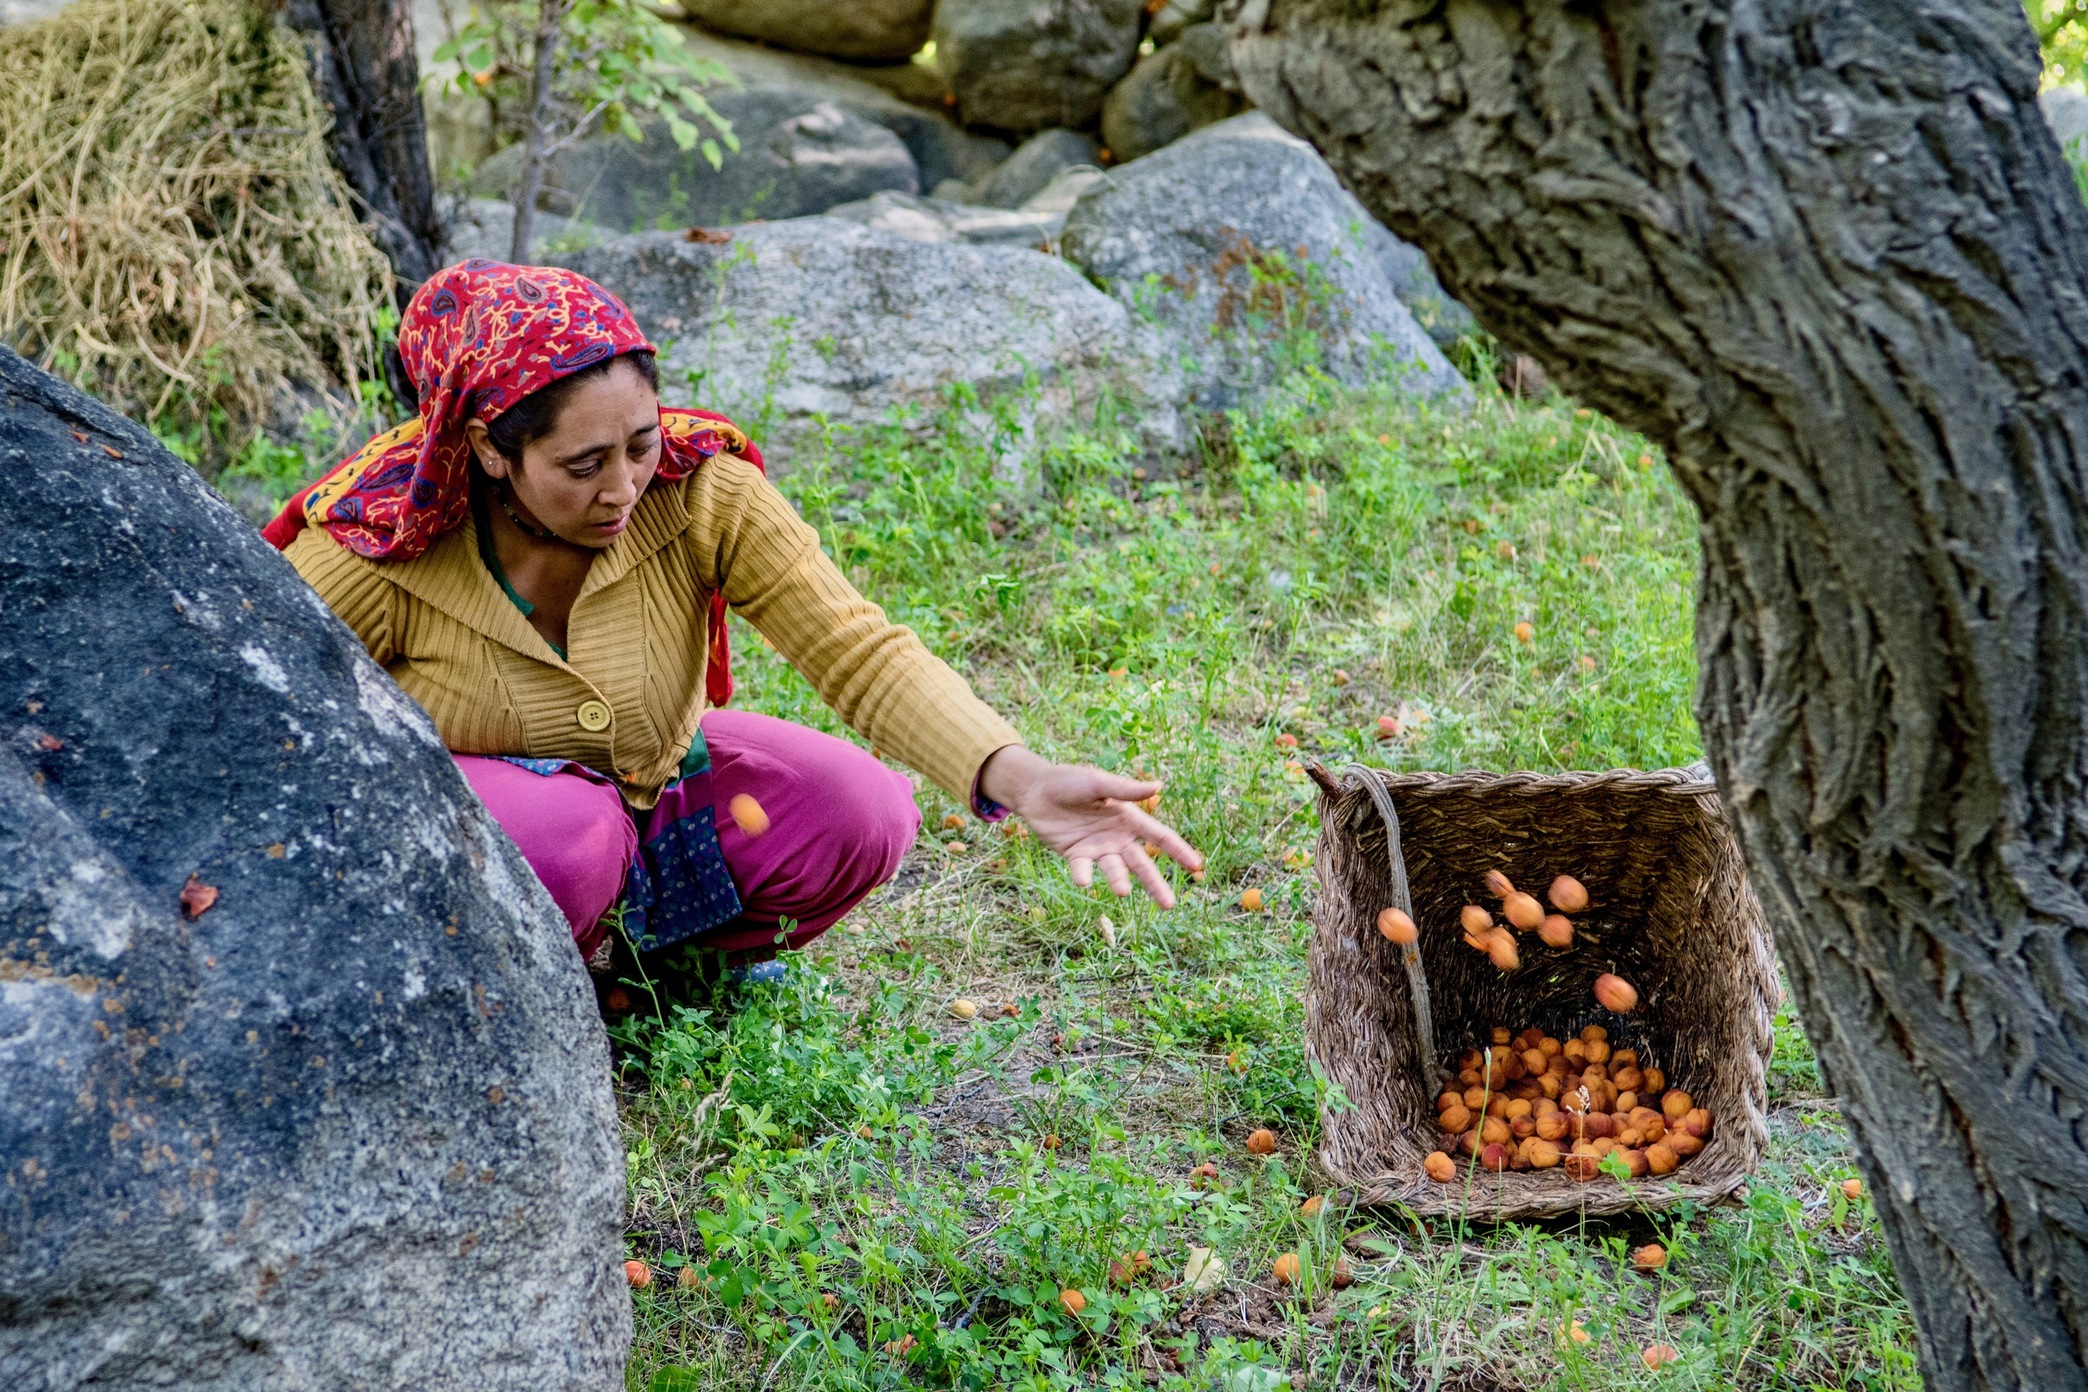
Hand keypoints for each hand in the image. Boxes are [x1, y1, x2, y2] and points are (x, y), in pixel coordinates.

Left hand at [976, 746, 1202, 907]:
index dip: (1179, 850)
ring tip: (1123, 892)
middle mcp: (1117, 837)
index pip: (1160, 836)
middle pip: (1142, 863)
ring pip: (1115, 870)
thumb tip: (1158, 786)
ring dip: (1119, 881)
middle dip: (1155, 884)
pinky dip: (1083, 875)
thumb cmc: (1070, 780)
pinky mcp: (1075, 855)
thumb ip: (1125, 790)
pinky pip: (1082, 868)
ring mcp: (1097, 848)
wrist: (1035, 790)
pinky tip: (1083, 880)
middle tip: (1169, 905)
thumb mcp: (1098, 782)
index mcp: (1128, 817)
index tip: (1196, 867)